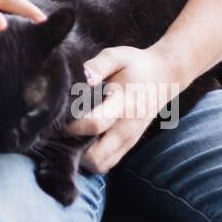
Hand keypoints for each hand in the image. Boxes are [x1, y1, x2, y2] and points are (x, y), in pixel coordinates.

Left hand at [62, 47, 180, 172]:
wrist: (164, 76)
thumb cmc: (135, 64)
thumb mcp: (117, 56)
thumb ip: (97, 66)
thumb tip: (82, 79)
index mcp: (123, 103)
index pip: (95, 124)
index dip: (71, 124)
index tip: (57, 116)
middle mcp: (127, 128)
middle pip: (95, 156)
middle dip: (72, 147)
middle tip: (58, 131)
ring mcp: (129, 140)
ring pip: (100, 165)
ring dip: (81, 157)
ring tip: (68, 138)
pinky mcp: (129, 146)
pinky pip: (107, 164)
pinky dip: (91, 159)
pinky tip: (81, 142)